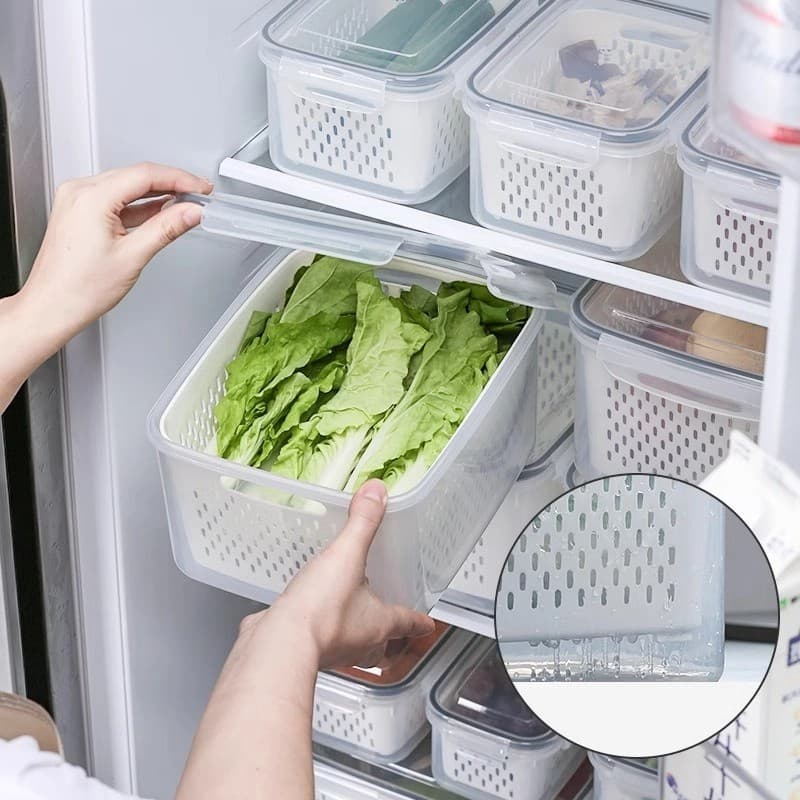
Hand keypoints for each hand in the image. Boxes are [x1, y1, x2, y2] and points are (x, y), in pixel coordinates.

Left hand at [0, 162, 211, 411]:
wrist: (52, 307)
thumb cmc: (80, 288)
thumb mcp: (133, 256)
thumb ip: (166, 228)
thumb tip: (191, 212)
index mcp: (91, 197)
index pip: (145, 175)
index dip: (179, 179)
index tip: (201, 188)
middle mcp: (79, 192)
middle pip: (136, 176)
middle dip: (171, 183)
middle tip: (199, 194)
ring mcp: (77, 200)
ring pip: (126, 186)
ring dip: (156, 193)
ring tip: (184, 203)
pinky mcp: (78, 211)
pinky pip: (115, 199)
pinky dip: (138, 205)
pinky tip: (158, 211)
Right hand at [177, 480, 434, 799]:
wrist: (281, 644)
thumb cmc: (321, 608)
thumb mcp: (347, 555)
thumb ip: (362, 523)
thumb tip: (377, 492)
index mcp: (380, 622)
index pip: (408, 622)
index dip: (419, 622)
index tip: (427, 625)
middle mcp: (361, 643)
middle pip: (385, 649)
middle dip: (391, 642)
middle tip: (394, 633)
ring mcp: (335, 652)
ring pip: (357, 652)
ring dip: (360, 641)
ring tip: (355, 624)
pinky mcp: (308, 652)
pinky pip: (324, 646)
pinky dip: (325, 636)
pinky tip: (314, 621)